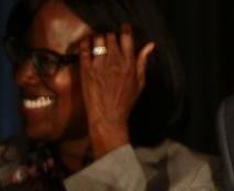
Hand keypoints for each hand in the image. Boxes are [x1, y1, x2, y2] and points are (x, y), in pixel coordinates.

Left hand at [77, 25, 154, 158]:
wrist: (108, 117)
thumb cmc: (125, 102)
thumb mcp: (140, 82)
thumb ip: (143, 62)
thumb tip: (150, 45)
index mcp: (129, 63)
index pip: (127, 37)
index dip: (124, 29)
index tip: (122, 29)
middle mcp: (115, 62)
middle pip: (111, 36)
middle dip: (109, 36)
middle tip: (107, 41)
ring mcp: (100, 66)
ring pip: (98, 40)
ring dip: (98, 39)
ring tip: (97, 43)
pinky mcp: (87, 71)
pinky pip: (84, 50)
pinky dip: (84, 43)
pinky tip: (85, 44)